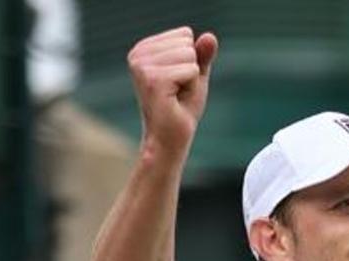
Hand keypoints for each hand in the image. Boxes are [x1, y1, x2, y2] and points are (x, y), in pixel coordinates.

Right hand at [127, 27, 218, 160]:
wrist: (170, 138)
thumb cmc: (181, 108)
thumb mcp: (195, 75)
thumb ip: (202, 54)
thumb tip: (210, 36)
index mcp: (143, 49)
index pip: (184, 34)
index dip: (191, 60)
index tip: (178, 80)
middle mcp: (137, 54)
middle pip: (187, 43)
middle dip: (191, 69)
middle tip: (178, 90)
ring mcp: (142, 67)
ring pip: (189, 56)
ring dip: (190, 79)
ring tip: (176, 95)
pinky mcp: (153, 80)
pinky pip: (190, 70)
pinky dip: (191, 86)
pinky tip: (175, 100)